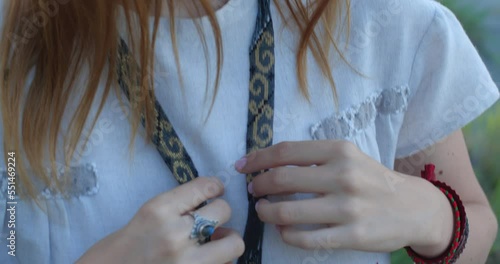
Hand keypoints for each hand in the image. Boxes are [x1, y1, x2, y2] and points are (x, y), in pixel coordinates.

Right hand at [76, 177, 244, 263]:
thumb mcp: (144, 218)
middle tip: (212, 223)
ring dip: (227, 242)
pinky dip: (221, 262)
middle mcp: (175, 234)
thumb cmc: (117, 252)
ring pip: (233, 242)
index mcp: (158, 210)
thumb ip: (176, 210)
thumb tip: (209, 207)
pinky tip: (206, 262)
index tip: (216, 190)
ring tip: (214, 246)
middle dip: (220, 215)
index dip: (215, 186)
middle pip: (223, 210)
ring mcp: (187, 261)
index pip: (203, 187)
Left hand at [235, 141, 452, 252]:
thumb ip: (314, 158)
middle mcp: (343, 175)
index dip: (258, 158)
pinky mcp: (352, 236)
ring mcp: (348, 208)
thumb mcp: (348, 157)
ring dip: (266, 212)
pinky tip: (283, 230)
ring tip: (263, 211)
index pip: (286, 152)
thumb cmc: (372, 180)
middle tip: (253, 190)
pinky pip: (305, 239)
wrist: (413, 208)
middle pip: (282, 179)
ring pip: (288, 212)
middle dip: (259, 185)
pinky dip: (286, 235)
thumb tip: (269, 163)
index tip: (242, 165)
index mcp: (340, 151)